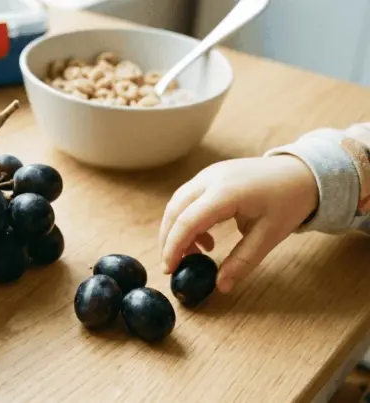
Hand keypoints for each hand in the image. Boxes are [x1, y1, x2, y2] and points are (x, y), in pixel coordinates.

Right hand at [159, 155, 317, 292]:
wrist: (301, 172)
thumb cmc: (288, 202)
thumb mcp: (269, 236)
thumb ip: (242, 262)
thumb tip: (220, 286)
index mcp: (226, 193)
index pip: (187, 221)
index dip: (174, 247)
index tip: (170, 269)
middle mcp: (210, 179)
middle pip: (174, 210)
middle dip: (168, 240)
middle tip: (173, 265)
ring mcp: (208, 174)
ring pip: (177, 203)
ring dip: (176, 229)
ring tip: (193, 254)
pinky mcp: (209, 176)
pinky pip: (187, 198)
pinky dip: (186, 219)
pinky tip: (205, 238)